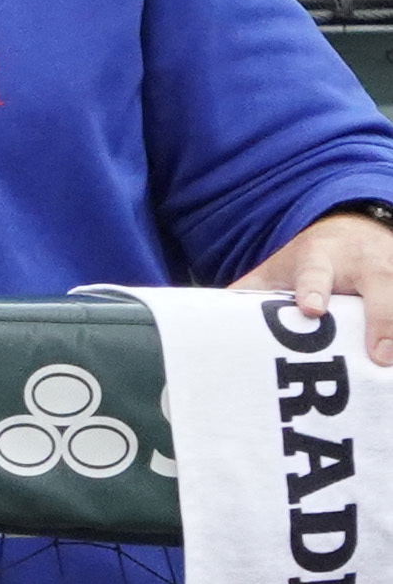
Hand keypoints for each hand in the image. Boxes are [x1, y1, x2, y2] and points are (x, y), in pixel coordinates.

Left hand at [235, 214, 392, 366]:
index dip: (313, 289)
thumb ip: (251, 291)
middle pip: (381, 287)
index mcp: (322, 258)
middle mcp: (366, 263)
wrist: (352, 228)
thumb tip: (208, 318)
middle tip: (381, 355)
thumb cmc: (310, 261)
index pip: (315, 274)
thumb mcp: (279, 268)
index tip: (311, 309)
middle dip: (384, 319)